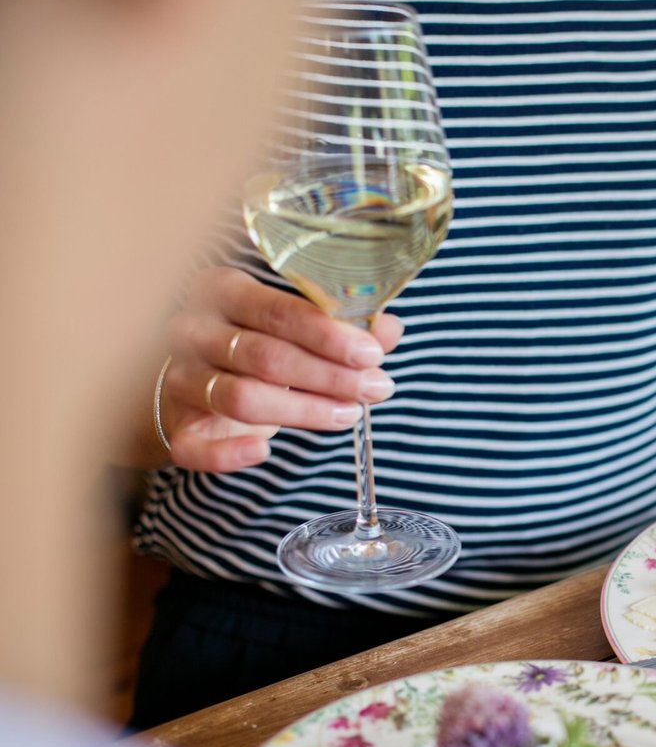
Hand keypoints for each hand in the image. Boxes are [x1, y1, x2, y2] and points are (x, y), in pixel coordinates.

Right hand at [158, 267, 403, 471]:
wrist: (201, 377)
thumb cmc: (259, 343)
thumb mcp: (298, 327)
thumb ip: (344, 328)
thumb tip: (388, 328)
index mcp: (225, 292)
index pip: (277, 310)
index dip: (327, 335)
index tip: (371, 354)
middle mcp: (193, 330)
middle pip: (265, 356)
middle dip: (328, 376)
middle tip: (375, 388)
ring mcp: (180, 378)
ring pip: (241, 398)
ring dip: (302, 411)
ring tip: (348, 414)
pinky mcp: (177, 424)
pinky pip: (194, 446)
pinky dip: (228, 454)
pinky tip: (264, 453)